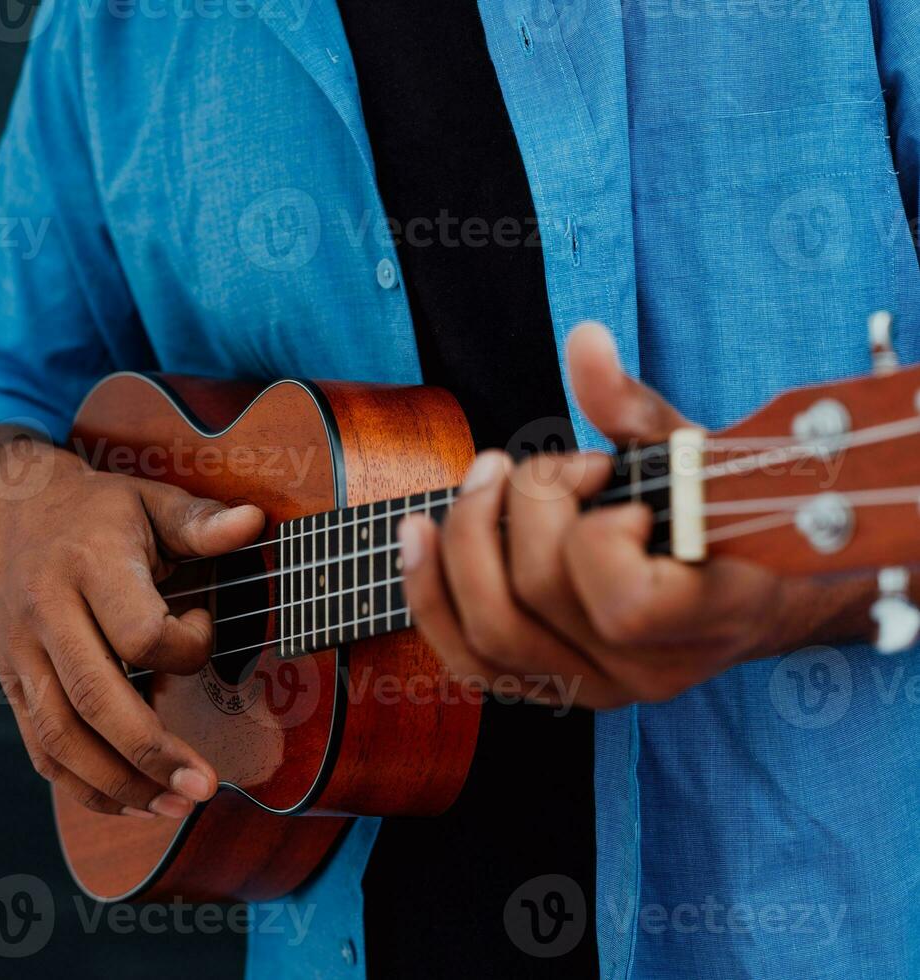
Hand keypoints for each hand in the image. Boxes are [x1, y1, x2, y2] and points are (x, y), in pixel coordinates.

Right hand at [0, 430, 263, 816]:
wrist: (8, 505)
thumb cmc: (96, 509)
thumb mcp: (149, 500)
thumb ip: (200, 522)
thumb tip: (253, 523)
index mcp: (88, 566)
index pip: (139, 633)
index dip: (188, 646)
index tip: (207, 624)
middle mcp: (47, 614)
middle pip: (94, 700)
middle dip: (153, 753)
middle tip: (205, 787)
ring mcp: (21, 653)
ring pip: (60, 737)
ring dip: (119, 784)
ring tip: (174, 807)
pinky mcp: (11, 680)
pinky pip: (40, 749)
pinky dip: (82, 786)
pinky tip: (131, 803)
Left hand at [399, 322, 871, 709]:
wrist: (744, 590)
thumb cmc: (721, 514)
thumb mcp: (692, 455)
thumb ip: (635, 408)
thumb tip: (583, 341)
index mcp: (711, 614)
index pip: (627, 606)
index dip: (598, 537)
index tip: (611, 484)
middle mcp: (649, 670)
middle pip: (540, 596)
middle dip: (526, 504)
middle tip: (550, 462)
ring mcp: (598, 690)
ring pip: (492, 632)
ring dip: (469, 536)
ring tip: (488, 478)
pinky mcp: (553, 690)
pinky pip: (468, 662)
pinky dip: (430, 593)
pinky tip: (419, 532)